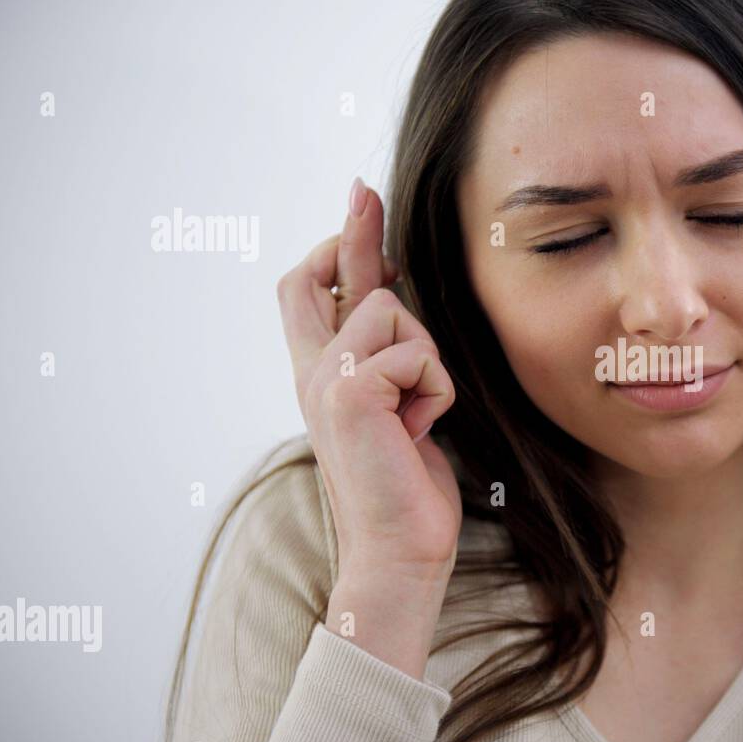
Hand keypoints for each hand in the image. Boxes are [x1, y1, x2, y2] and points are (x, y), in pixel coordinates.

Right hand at [276, 178, 462, 643]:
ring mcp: (326, 379)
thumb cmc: (407, 488)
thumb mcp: (400, 410)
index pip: (305, 294)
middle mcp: (313, 372)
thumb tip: (399, 305)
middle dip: (352, 231)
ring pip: (395, 311)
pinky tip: (421, 430)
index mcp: (321, 376)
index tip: (362, 218)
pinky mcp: (351, 391)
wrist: (399, 551)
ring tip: (418, 416)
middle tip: (363, 189)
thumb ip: (391, 359)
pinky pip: (418, 353)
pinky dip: (437, 390)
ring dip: (427, 358)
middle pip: (322, 276)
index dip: (331, 253)